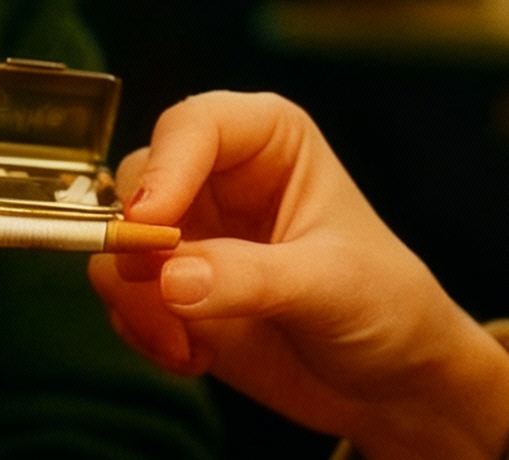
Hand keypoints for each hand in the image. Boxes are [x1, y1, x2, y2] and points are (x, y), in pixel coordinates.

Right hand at [87, 92, 508, 459]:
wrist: (391, 382)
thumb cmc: (385, 305)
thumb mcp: (331, 285)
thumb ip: (252, 278)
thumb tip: (171, 278)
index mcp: (268, 139)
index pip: (194, 125)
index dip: (165, 168)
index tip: (149, 224)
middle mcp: (217, 175)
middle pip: (138, 182)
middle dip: (140, 245)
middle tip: (165, 295)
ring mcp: (190, 232)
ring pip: (117, 242)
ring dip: (138, 300)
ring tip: (188, 345)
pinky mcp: (171, 287)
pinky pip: (120, 295)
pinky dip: (141, 330)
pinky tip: (193, 357)